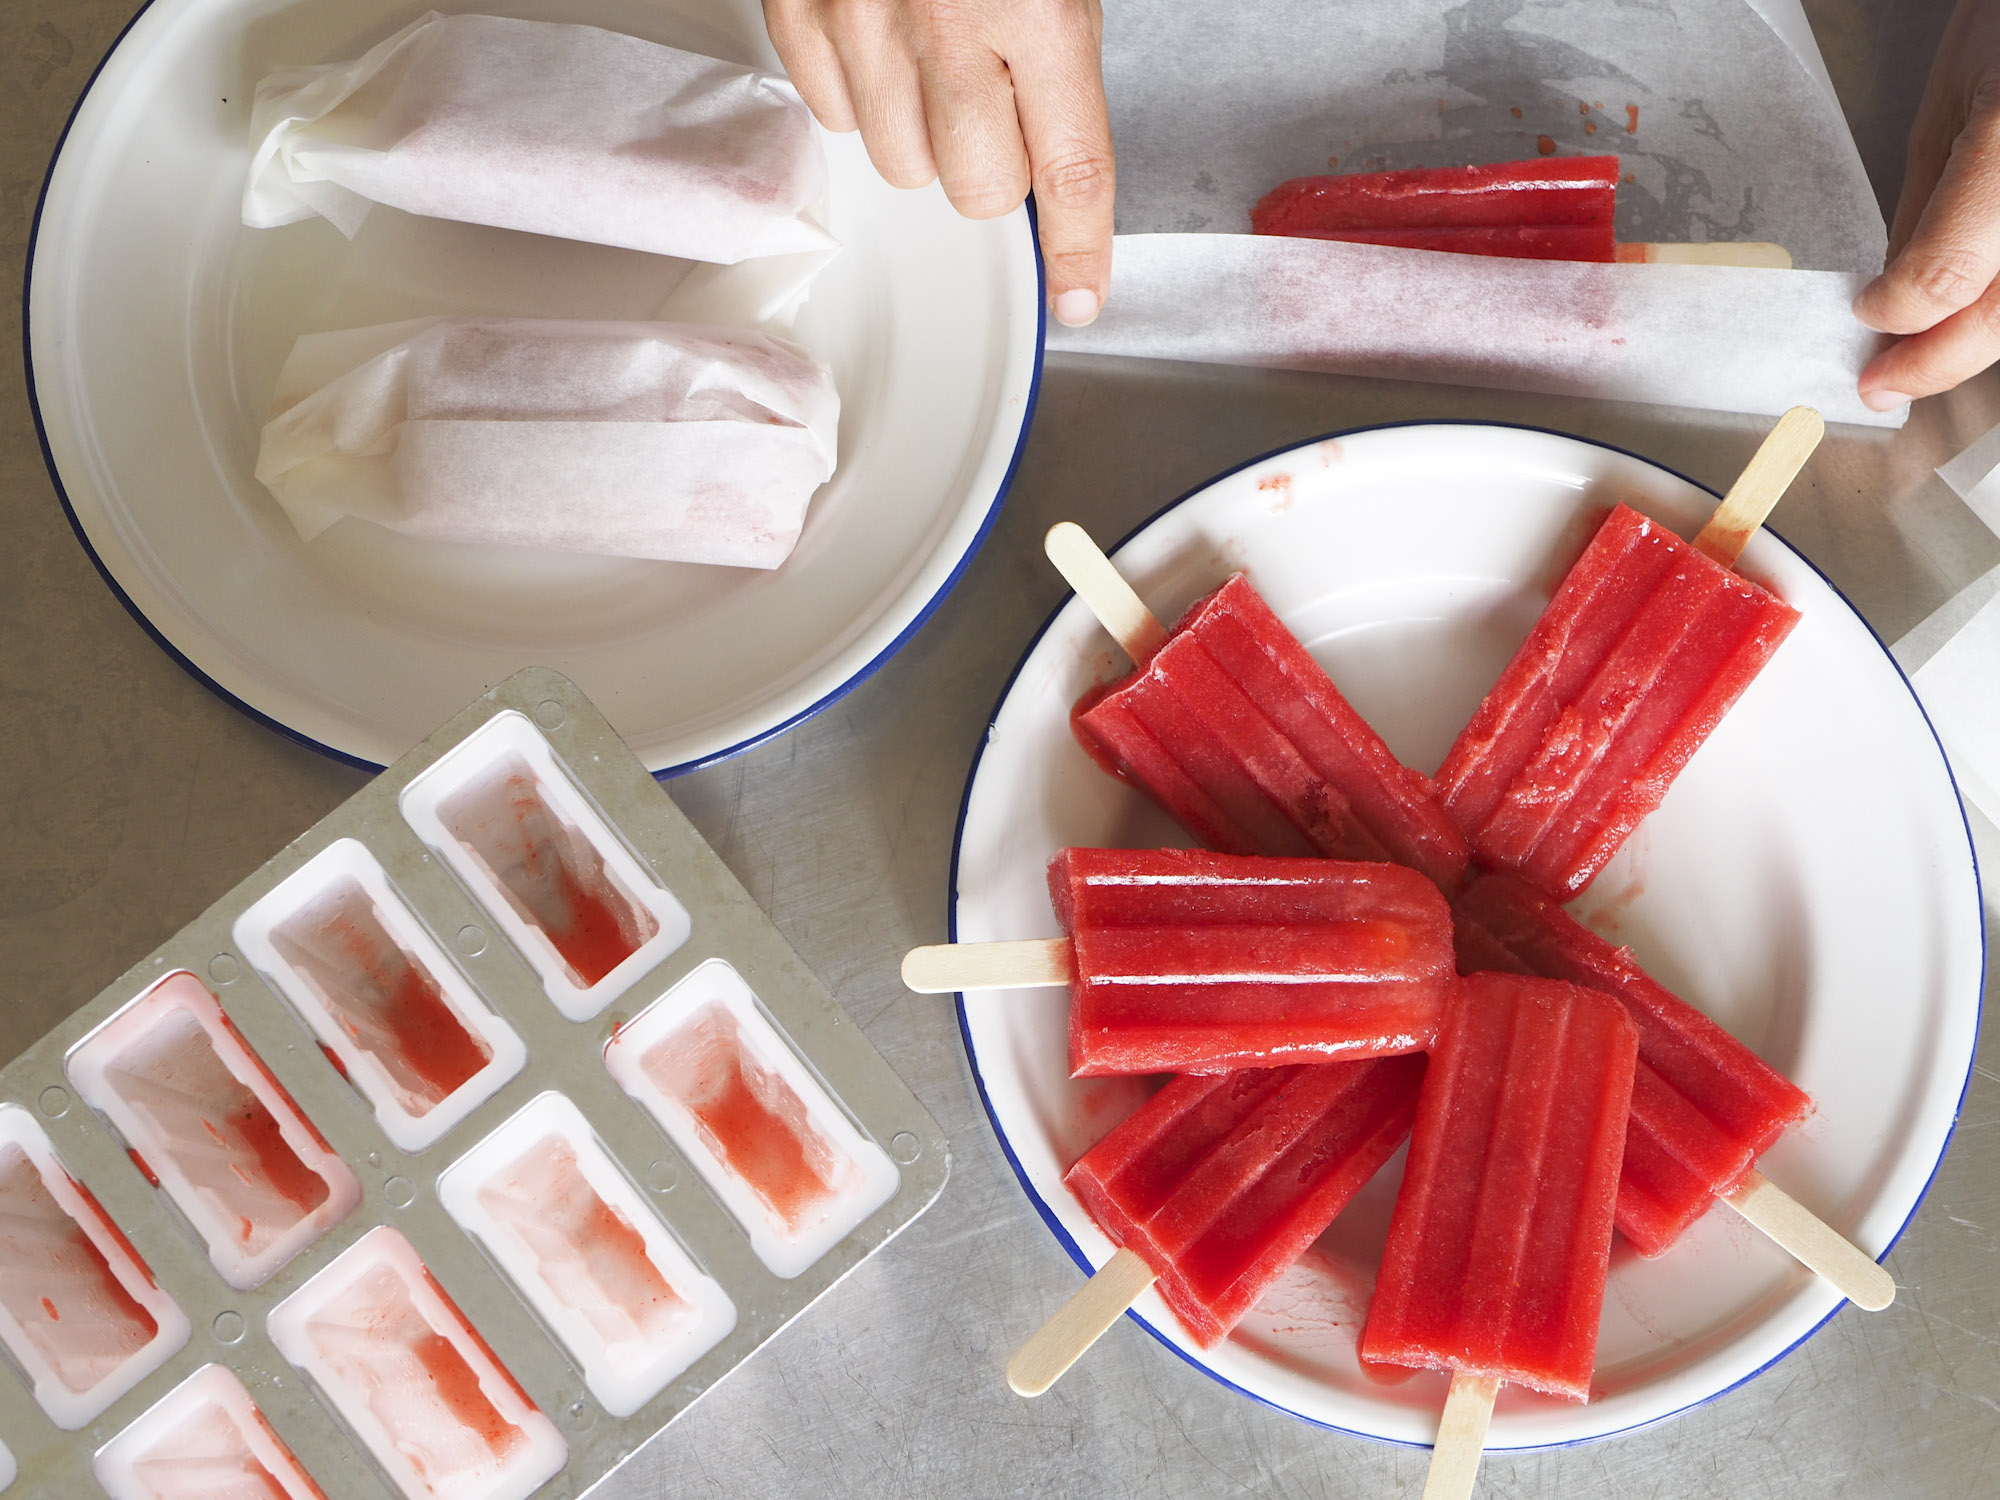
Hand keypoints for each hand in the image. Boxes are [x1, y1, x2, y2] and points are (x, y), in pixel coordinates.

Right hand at [763, 0, 1113, 325]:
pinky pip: (835, 117)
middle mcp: (945, 23)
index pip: (1070, 168)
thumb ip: (1060, 65)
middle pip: (976, 190)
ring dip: (926, 135)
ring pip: (901, 165)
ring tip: (935, 58)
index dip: (1080, 247)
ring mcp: (860, 21)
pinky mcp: (798, 12)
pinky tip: (883, 40)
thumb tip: (1059, 173)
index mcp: (1034, 7)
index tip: (1083, 294)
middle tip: (1000, 105)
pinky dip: (863, 97)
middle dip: (996, 170)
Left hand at [1854, 0, 1999, 408]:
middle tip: (1883, 384)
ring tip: (1926, 355)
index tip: (1865, 315)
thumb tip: (1891, 296)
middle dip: (1936, 362)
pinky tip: (1972, 316)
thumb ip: (1925, 213)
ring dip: (1976, 345)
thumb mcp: (1951, 112)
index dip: (1895, 312)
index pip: (1947, 274)